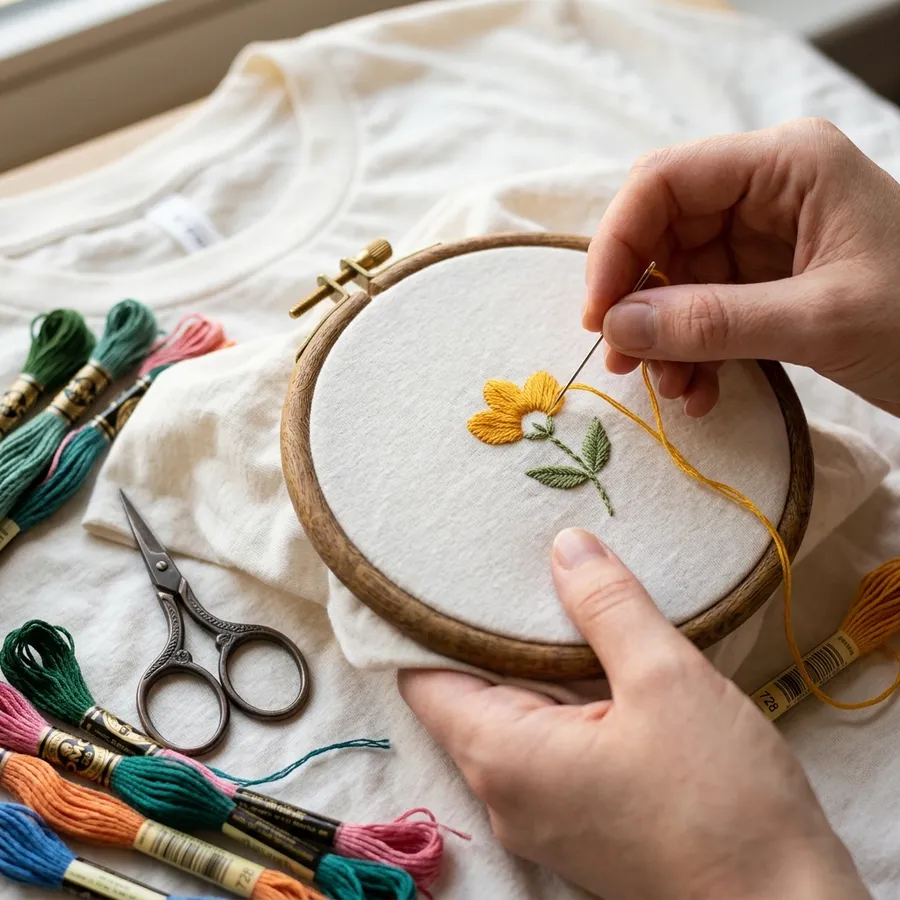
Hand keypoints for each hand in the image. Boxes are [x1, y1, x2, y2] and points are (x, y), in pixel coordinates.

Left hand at [399, 528, 869, 899]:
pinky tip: (595, 662)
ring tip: (558, 599)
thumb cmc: (722, 801)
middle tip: (514, 566)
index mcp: (502, 756)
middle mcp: (504, 793)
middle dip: (489, 633)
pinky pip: (547, 745)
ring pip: (513, 718)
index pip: (423, 678)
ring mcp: (541, 814)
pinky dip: (561, 700)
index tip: (445, 568)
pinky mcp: (579, 821)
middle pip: (467, 694)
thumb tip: (566, 547)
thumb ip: (608, 606)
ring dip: (534, 665)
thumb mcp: (666, 680)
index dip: (425, 623)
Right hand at [583, 117, 899, 417]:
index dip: (617, 244)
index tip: (598, 315)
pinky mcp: (768, 283)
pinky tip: (701, 391)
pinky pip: (704, 312)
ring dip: (663, 339)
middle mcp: (767, 193)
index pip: (664, 182)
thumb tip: (616, 328)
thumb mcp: (821, 321)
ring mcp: (766, 240)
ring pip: (676, 279)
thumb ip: (713, 322)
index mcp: (786, 166)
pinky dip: (693, 353)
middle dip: (638, 300)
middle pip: (662, 232)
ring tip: (674, 389)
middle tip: (623, 362)